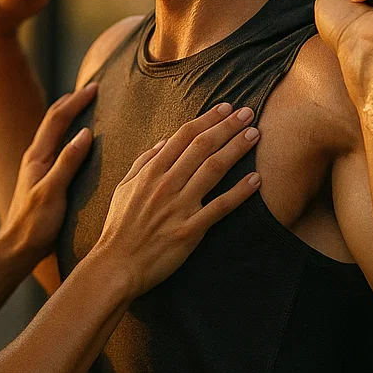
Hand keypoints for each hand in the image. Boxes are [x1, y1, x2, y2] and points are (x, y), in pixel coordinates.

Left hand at [1, 84, 97, 263]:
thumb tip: (86, 133)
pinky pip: (57, 147)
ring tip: (85, 106)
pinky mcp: (43, 178)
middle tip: (91, 90)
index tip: (95, 88)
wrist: (17, 248)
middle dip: (71, 102)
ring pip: (54, 132)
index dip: (76, 101)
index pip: (58, 118)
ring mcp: (37, 168)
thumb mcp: (54, 192)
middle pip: (53, 120)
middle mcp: (35, 157)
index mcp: (37, 157)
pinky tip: (78, 142)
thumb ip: (68, 162)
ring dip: (68, 115)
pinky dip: (68, 134)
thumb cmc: (34, 224)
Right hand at [96, 104, 261, 296]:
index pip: (184, 136)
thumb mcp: (124, 188)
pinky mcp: (190, 230)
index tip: (226, 107)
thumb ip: (144, 162)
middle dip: (227, 126)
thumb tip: (164, 142)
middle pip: (202, 146)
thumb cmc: (119, 227)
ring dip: (236, 149)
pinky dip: (239, 192)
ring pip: (213, 169)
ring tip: (255, 135)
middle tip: (248, 112)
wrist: (117, 265)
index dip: (207, 119)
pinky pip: (220, 207)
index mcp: (151, 171)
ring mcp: (179, 206)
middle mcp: (166, 184)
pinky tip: (256, 180)